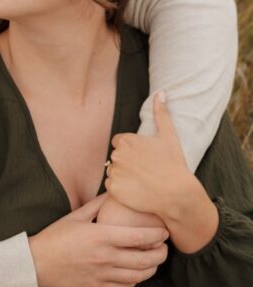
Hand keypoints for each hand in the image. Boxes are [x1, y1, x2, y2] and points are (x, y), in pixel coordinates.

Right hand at [30, 194, 168, 286]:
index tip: (164, 232)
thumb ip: (98, 205)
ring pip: (139, 276)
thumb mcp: (75, 216)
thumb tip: (115, 191)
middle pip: (146, 259)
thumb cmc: (54, 238)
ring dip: (151, 269)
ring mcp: (102, 275)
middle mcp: (105, 257)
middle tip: (164, 248)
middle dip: (161, 254)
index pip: (142, 236)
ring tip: (153, 262)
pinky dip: (134, 282)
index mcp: (102, 236)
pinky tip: (133, 274)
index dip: (159, 235)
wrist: (35, 264)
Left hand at [104, 93, 191, 216]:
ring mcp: (114, 172)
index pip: (119, 142)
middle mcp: (117, 155)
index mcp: (127, 140)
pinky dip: (120, 189)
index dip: (131, 150)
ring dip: (122, 175)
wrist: (175, 193)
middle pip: (116, 157)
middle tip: (144, 170)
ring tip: (141, 180)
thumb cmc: (173, 163)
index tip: (143, 158)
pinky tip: (135, 190)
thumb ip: (161, 113)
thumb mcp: (169, 136)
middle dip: (126, 162)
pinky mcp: (113, 189)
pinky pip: (110, 186)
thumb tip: (161, 93)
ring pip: (113, 171)